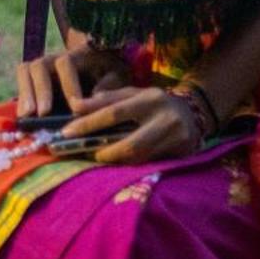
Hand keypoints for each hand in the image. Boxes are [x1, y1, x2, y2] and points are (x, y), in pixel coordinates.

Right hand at [15, 45, 131, 117]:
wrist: (102, 67)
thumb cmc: (111, 72)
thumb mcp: (118, 76)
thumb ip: (109, 86)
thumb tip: (92, 100)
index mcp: (77, 55)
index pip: (65, 64)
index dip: (68, 84)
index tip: (75, 106)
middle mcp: (54, 59)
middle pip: (39, 66)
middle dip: (40, 90)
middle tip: (43, 113)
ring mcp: (42, 69)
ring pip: (25, 73)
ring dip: (26, 94)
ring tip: (27, 116)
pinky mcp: (36, 82)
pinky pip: (22, 85)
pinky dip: (22, 100)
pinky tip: (24, 118)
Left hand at [60, 85, 204, 164]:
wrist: (193, 113)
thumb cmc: (153, 101)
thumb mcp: (131, 93)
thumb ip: (105, 99)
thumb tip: (74, 105)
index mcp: (149, 99)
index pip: (114, 112)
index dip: (88, 123)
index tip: (66, 132)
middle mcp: (165, 119)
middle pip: (129, 144)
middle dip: (104, 152)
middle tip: (85, 153)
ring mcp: (176, 139)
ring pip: (139, 158)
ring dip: (115, 161)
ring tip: (96, 158)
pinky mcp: (181, 154)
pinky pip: (149, 163)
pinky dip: (129, 164)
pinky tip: (116, 162)